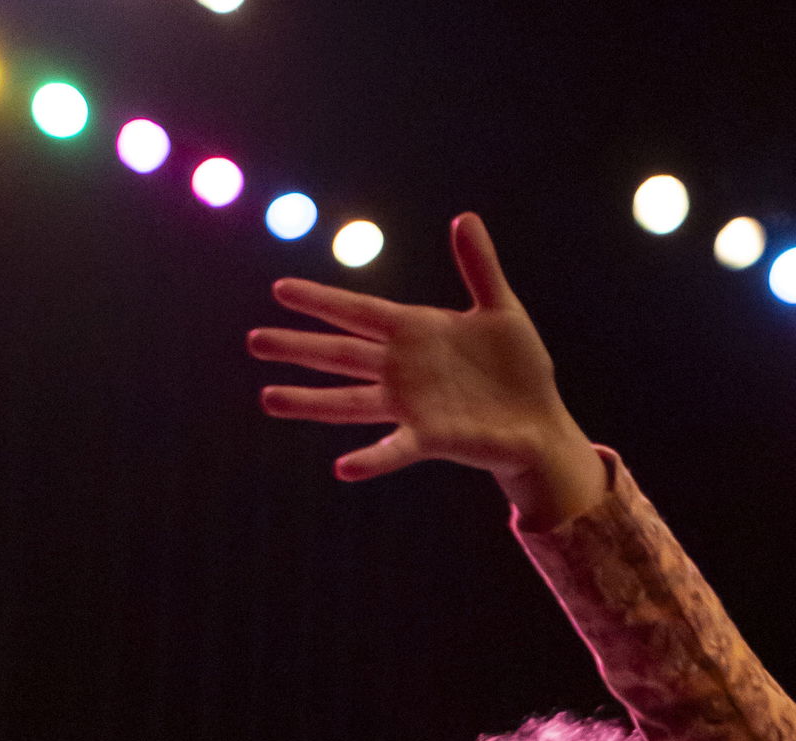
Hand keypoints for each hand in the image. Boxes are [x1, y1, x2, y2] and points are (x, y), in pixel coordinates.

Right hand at [249, 212, 605, 524]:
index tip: (280, 290)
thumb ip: (479, 268)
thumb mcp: (501, 309)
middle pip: (340, 354)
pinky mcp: (431, 438)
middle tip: (254, 341)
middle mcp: (403, 369)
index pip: (358, 310)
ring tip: (269, 398)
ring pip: (349, 401)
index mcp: (415, 331)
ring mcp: (412, 406)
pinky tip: (343, 468)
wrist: (541, 419)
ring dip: (310, 401)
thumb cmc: (520, 368)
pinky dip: (371, 460)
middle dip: (297, 347)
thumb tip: (465, 218)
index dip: (321, 301)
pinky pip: (394, 449)